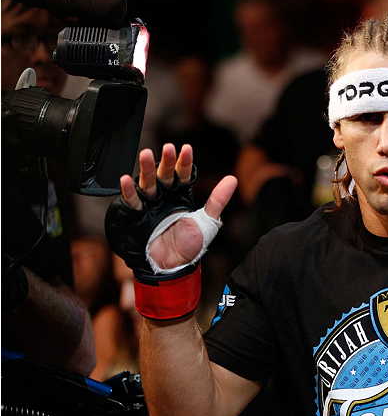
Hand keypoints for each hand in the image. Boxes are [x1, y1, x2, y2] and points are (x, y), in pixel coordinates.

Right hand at [119, 143, 237, 270]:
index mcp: (181, 196)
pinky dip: (129, 191)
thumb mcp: (207, 221)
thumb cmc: (191, 245)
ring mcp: (150, 205)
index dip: (184, 163)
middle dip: (165, 161)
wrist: (174, 267)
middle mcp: (165, 197)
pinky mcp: (137, 216)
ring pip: (148, 183)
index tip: (186, 148)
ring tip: (146, 154)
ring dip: (146, 169)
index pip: (183, 175)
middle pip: (164, 175)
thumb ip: (218, 200)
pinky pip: (132, 202)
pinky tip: (126, 179)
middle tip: (167, 148)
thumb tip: (233, 179)